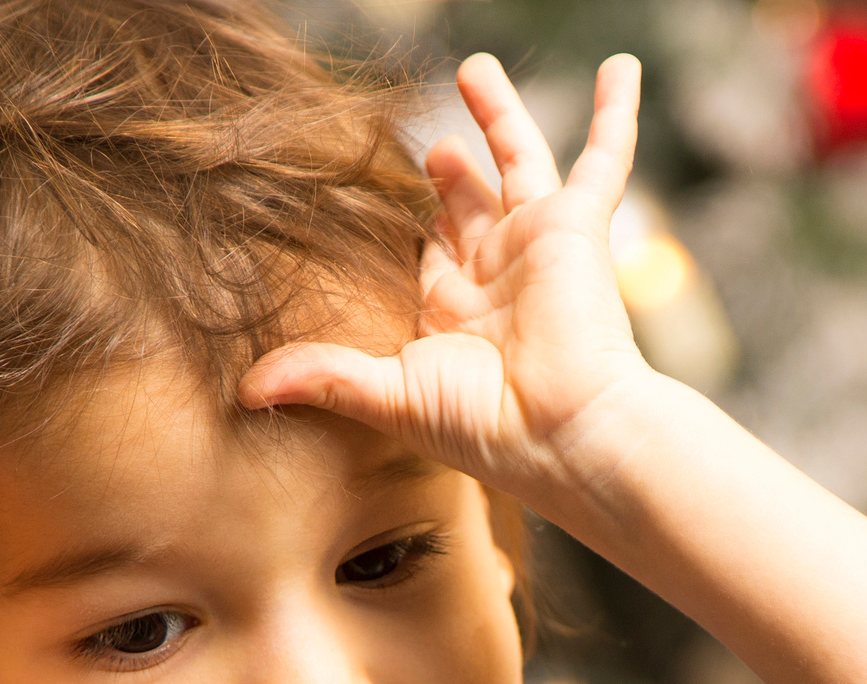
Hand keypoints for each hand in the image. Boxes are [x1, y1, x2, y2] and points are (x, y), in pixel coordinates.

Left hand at [238, 54, 653, 506]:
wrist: (565, 431)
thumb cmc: (487, 428)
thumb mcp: (390, 396)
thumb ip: (324, 377)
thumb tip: (245, 390)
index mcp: (454, 314)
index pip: (426, 255)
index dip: (408, 229)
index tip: (377, 202)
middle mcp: (497, 274)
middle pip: (466, 203)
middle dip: (449, 173)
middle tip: (431, 147)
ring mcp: (538, 244)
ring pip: (516, 160)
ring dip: (500, 115)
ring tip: (475, 70)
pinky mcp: (576, 226)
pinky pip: (602, 159)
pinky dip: (614, 114)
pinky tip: (621, 70)